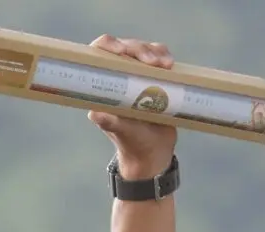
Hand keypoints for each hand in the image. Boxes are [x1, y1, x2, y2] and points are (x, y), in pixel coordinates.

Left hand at [88, 35, 178, 178]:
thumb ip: (109, 122)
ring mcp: (137, 74)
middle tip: (154, 62)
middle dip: (139, 49)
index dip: (109, 46)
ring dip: (155, 51)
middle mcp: (119, 76)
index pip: (99, 55)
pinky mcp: (155, 76)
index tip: (122, 51)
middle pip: (125, 48)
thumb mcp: (122, 132)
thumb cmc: (133, 142)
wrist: (153, 152)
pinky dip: (165, 56)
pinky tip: (171, 65)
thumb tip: (93, 114)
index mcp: (105, 86)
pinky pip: (159, 57)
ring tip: (166, 65)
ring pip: (144, 49)